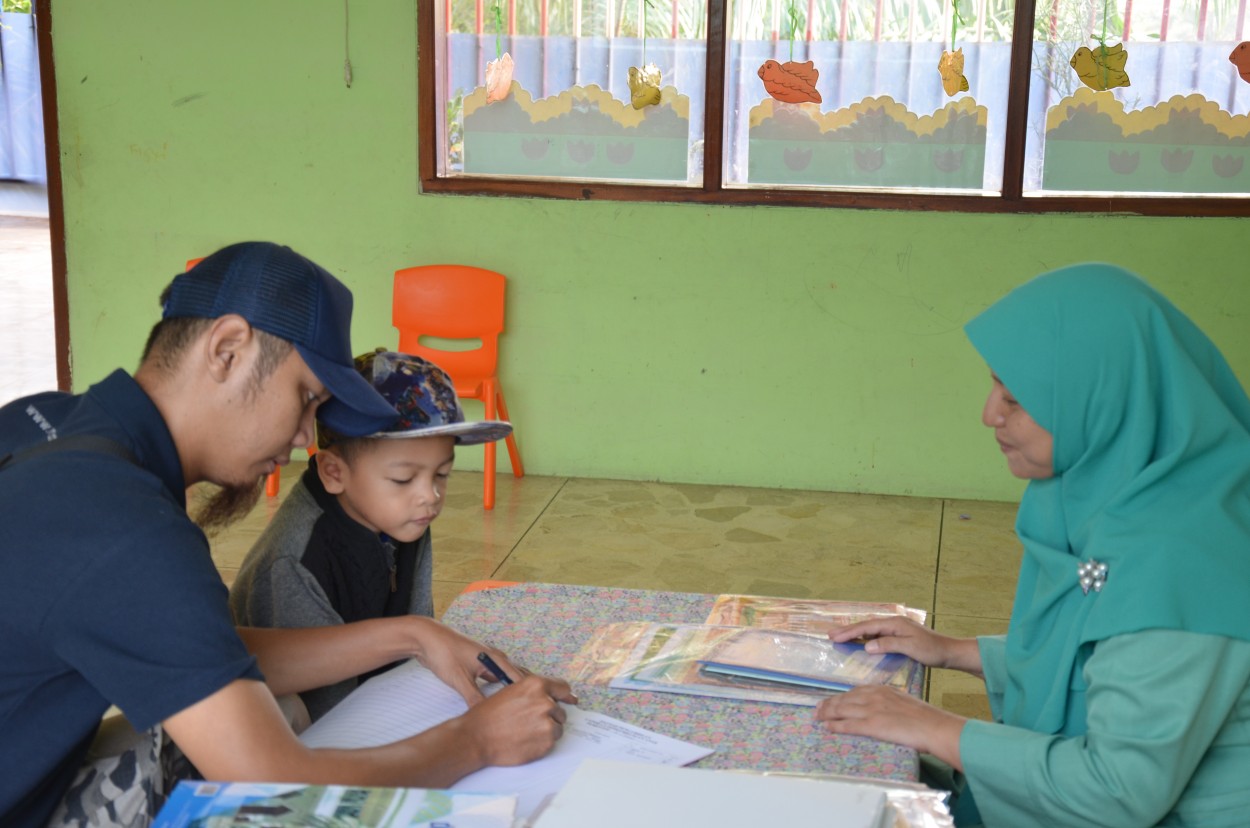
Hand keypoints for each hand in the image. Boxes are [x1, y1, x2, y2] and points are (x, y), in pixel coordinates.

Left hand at [409, 617, 578, 706]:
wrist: (427, 638)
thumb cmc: (444, 654)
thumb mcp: (459, 679)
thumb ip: (474, 697)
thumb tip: (487, 716)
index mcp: (495, 659)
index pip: (523, 678)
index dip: (541, 690)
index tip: (559, 699)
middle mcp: (495, 658)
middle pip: (523, 677)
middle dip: (540, 690)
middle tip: (561, 700)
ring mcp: (488, 661)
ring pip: (512, 678)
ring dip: (525, 689)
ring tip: (541, 702)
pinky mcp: (479, 665)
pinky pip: (500, 678)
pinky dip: (509, 688)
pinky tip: (509, 699)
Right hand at [460, 675, 573, 765]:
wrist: (476, 737)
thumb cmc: (489, 715)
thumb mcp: (512, 692)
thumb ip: (533, 692)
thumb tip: (552, 697)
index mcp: (536, 685)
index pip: (563, 688)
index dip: (562, 696)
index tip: (566, 700)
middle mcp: (546, 702)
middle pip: (560, 711)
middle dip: (549, 717)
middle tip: (529, 723)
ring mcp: (547, 723)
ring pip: (557, 727)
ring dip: (546, 731)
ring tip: (525, 733)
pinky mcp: (546, 742)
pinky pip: (552, 742)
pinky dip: (542, 743)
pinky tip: (525, 741)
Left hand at [815, 685, 965, 770]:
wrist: (933, 725)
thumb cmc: (925, 717)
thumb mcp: (903, 701)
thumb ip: (890, 702)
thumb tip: (883, 709)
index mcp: (882, 689)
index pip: (855, 692)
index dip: (841, 697)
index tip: (832, 700)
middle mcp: (873, 697)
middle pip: (844, 699)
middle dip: (829, 704)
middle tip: (817, 709)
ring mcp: (871, 710)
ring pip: (842, 710)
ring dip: (827, 713)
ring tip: (817, 717)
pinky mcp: (872, 725)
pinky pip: (848, 725)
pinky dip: (836, 726)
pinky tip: (827, 727)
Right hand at [830, 616, 980, 675]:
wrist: (949, 651)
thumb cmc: (932, 650)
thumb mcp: (910, 648)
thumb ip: (888, 645)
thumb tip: (866, 646)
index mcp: (894, 623)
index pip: (867, 627)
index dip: (850, 632)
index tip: (834, 637)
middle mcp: (893, 623)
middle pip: (866, 626)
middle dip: (848, 631)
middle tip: (830, 635)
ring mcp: (896, 628)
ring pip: (870, 630)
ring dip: (855, 634)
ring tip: (839, 638)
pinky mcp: (898, 635)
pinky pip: (877, 635)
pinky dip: (865, 638)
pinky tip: (859, 643)